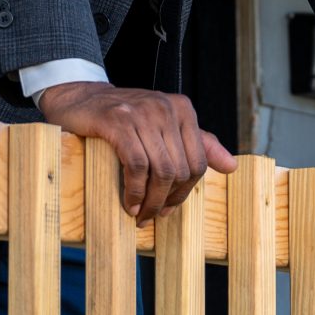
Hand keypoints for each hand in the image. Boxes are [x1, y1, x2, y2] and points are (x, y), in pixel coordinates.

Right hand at [34, 82, 236, 223]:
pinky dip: (134, 190)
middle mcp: (166, 108)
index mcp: (182, 109)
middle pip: (180, 169)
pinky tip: (128, 202)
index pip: (197, 162)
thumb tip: (232, 167)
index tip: (168, 208)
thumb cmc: (125, 119)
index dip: (184, 192)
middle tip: (151, 215)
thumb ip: (199, 144)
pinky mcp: (118, 121)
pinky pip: (136, 165)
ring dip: (150, 200)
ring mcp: (142, 112)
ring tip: (139, 213)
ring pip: (160, 170)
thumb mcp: (164, 127)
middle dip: (166, 200)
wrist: (82, 99)